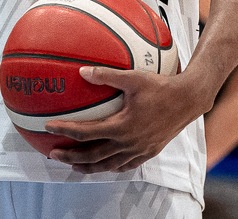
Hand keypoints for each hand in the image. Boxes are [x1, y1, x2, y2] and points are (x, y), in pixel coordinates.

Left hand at [44, 66, 212, 173]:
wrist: (188, 101)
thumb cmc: (160, 87)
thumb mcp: (133, 77)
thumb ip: (106, 75)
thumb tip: (82, 71)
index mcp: (123, 126)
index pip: (87, 133)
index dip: (66, 131)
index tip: (49, 127)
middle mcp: (129, 143)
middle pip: (94, 156)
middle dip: (71, 157)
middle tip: (53, 154)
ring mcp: (139, 151)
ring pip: (109, 165)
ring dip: (89, 166)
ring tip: (74, 165)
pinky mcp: (148, 153)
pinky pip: (125, 165)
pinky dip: (110, 167)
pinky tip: (104, 164)